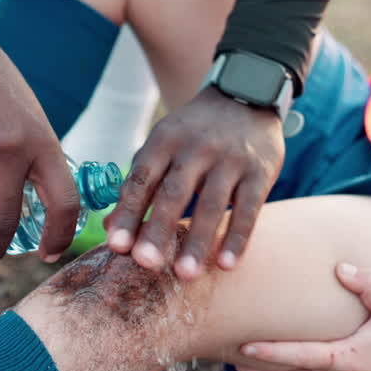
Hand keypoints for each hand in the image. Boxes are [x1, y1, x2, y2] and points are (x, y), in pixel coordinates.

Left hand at [104, 85, 284, 280]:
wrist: (246, 95)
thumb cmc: (194, 132)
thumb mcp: (163, 145)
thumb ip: (139, 184)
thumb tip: (110, 231)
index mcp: (164, 141)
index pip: (142, 179)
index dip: (128, 213)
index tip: (117, 246)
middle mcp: (196, 148)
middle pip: (174, 193)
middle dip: (159, 230)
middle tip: (146, 264)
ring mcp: (230, 159)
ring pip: (212, 205)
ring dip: (198, 242)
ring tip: (185, 275)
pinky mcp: (260, 171)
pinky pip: (249, 209)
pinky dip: (237, 239)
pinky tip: (226, 265)